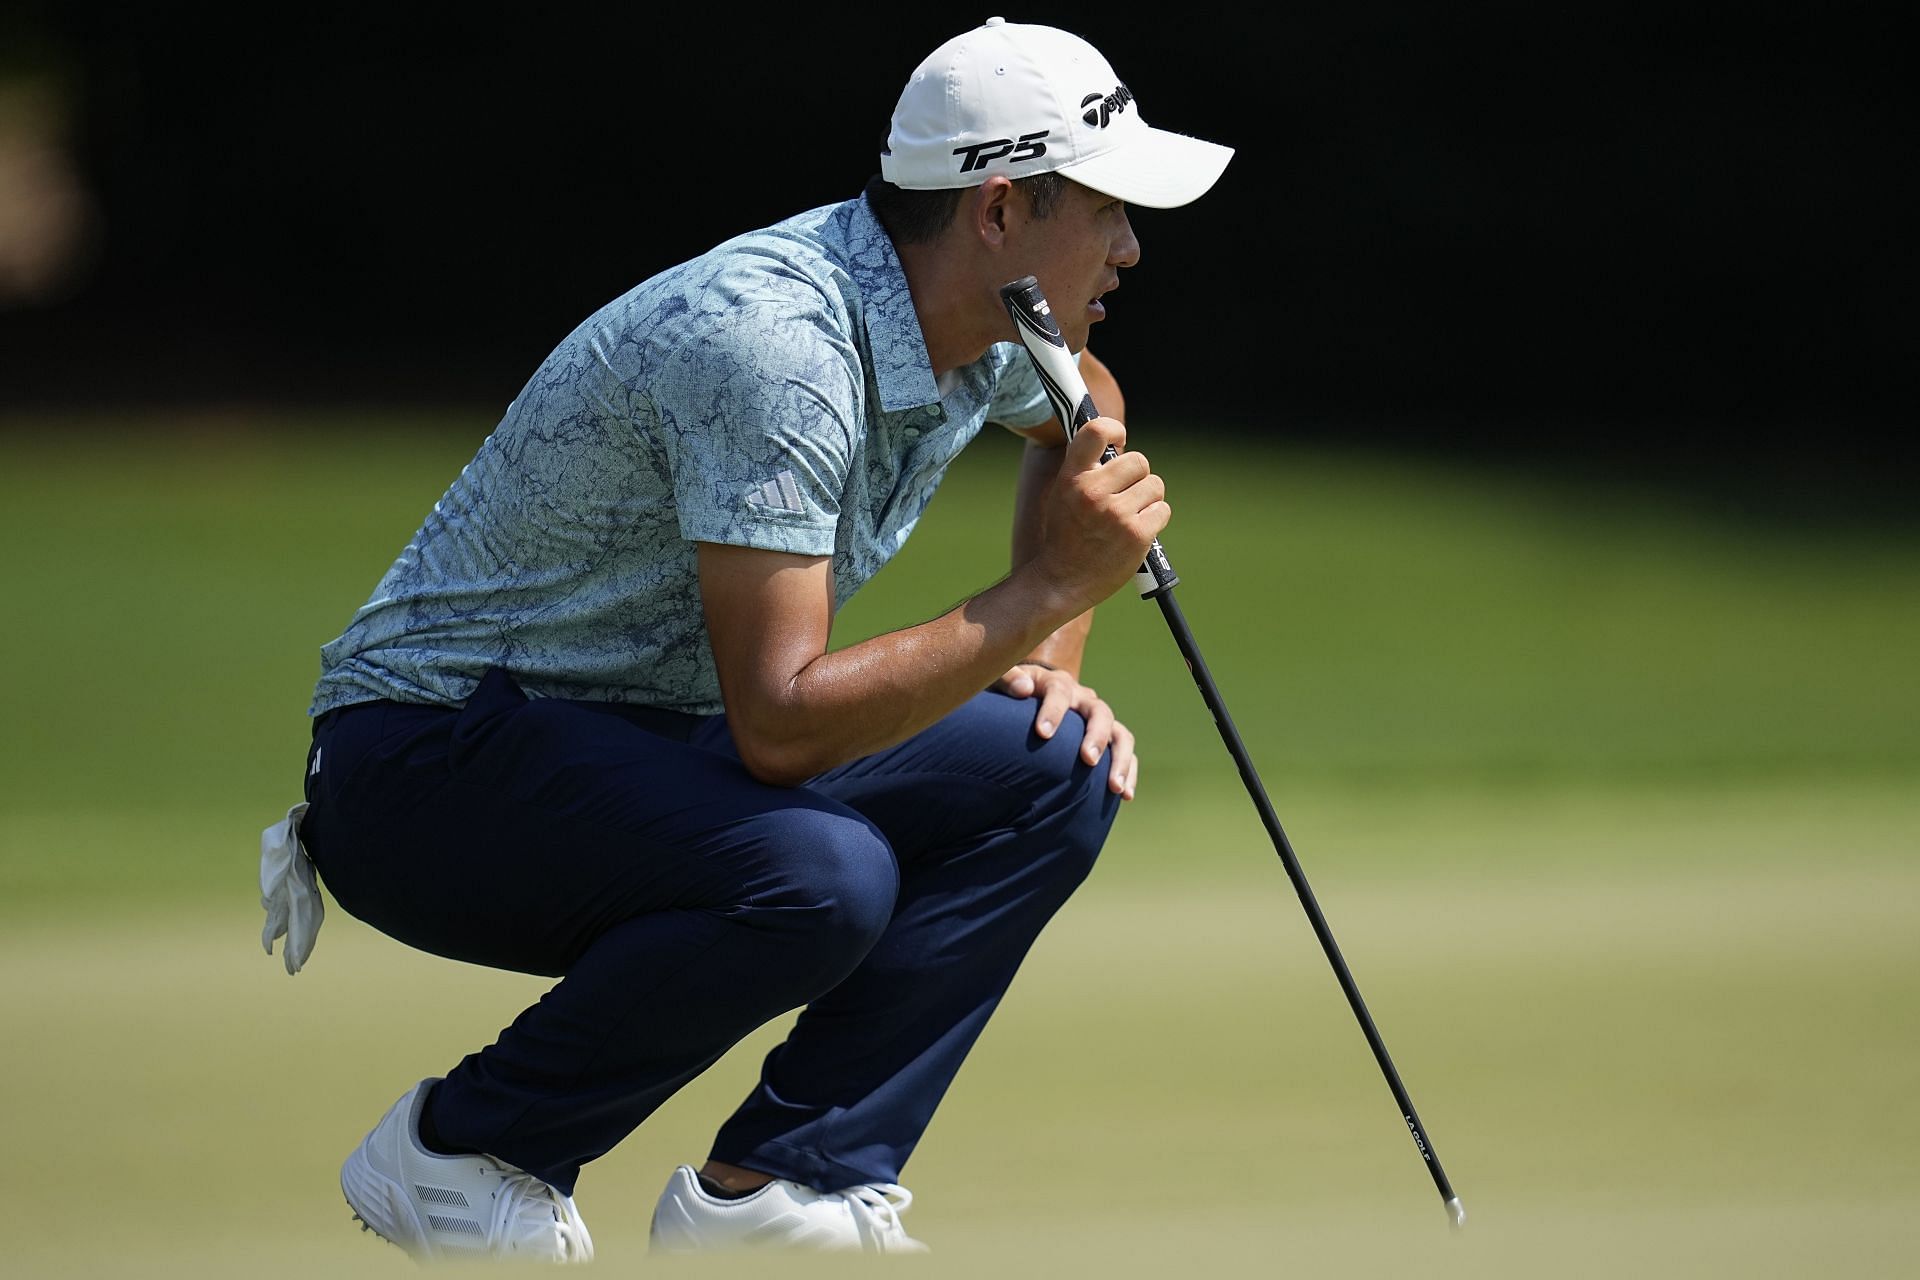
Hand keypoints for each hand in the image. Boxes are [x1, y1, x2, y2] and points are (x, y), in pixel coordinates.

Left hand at [992, 663, 1138, 799]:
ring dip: (1120, 760)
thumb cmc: (1009, 695)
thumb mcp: (999, 681)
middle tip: (1088, 760)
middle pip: (1100, 712)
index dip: (1053, 711)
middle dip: (1096, 736)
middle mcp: (1082, 699)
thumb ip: (1006, 680)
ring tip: (1114, 788)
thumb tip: (1023, 689)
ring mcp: (1097, 718)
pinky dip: (1129, 772)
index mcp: (1056, 683)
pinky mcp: (1106, 737)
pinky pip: (1124, 752)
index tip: (1043, 733)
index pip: (1059, 692)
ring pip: (1120, 734)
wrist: (1027, 699)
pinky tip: (1125, 796)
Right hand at [1029, 418, 1168, 612]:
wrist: (1061, 581)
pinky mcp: (1137, 534)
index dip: (1114, 429)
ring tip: (1128, 516)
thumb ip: (1086, 469)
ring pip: (1155, 486)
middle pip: (1139, 461)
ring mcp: (1116, 514)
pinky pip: (1162, 510)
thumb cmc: (1066, 536)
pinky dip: (1154, 519)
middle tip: (1125, 495)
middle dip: (1137, 477)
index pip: (1096, 430)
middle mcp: (1093, 492)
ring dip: (1148, 499)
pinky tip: (1136, 531)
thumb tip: (1117, 444)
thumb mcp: (1064, 494)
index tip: (1118, 440)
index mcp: (1072, 478)